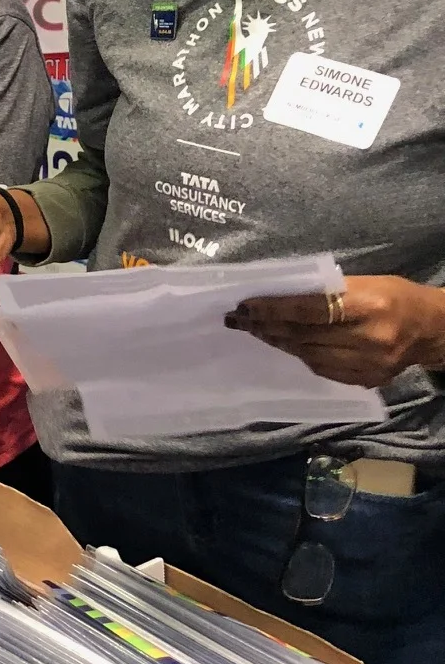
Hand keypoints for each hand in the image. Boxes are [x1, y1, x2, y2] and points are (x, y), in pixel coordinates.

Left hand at [226, 276, 444, 386]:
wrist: (431, 330)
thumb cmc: (394, 297)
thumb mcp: (364, 283)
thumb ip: (326, 293)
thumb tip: (279, 297)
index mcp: (368, 306)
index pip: (309, 309)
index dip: (273, 309)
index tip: (246, 306)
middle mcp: (368, 338)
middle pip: (304, 335)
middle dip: (267, 326)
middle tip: (239, 319)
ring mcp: (368, 364)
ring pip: (308, 354)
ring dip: (278, 342)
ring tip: (255, 330)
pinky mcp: (366, 380)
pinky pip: (322, 369)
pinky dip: (300, 355)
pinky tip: (284, 344)